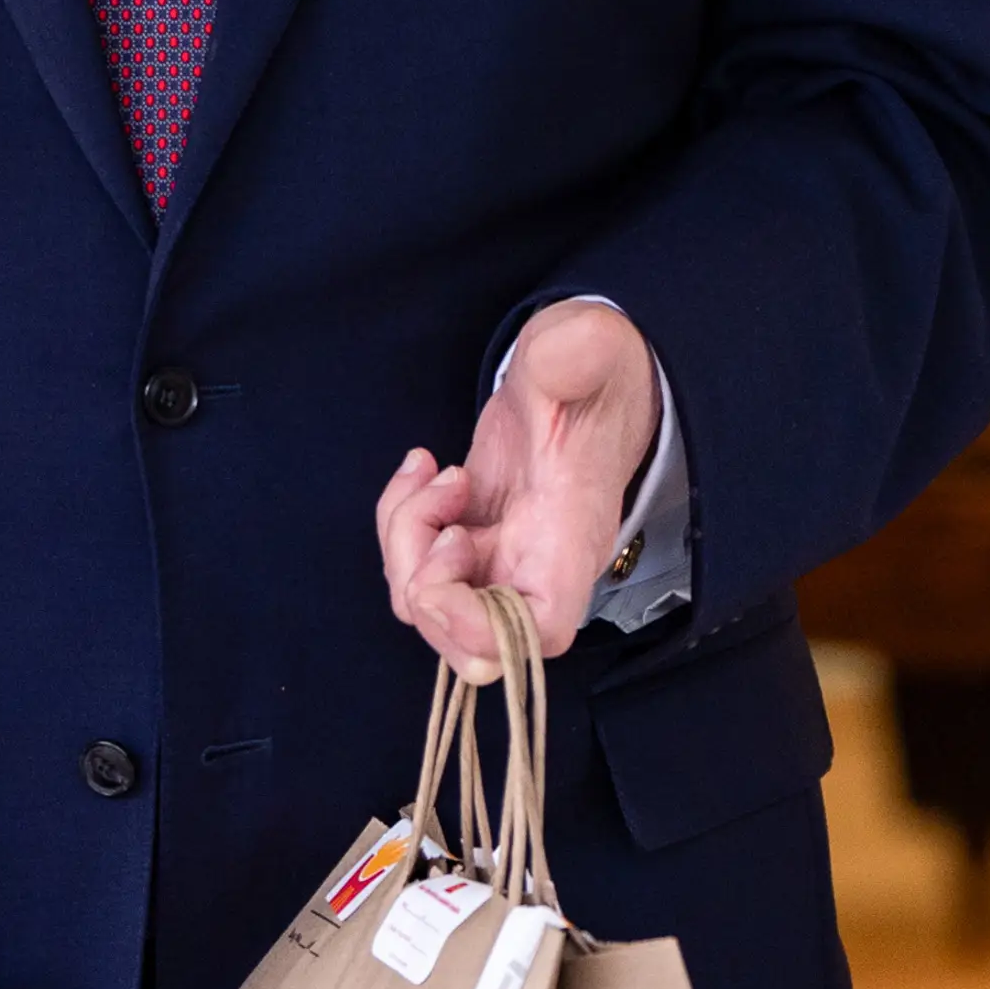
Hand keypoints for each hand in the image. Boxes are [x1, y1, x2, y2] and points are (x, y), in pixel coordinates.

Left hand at [377, 302, 661, 674]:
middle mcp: (534, 566)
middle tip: (440, 514)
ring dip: (404, 541)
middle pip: (466, 639)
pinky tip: (421, 468)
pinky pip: (415, 564)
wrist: (577, 369)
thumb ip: (580, 354)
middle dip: (424, 586)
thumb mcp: (586, 350)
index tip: (453, 549)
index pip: (537, 633)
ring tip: (430, 474)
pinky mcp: (470, 537)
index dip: (481, 627)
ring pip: (426, 601)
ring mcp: (498, 557)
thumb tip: (573, 348)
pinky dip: (401, 521)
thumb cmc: (588, 367)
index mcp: (570, 540)